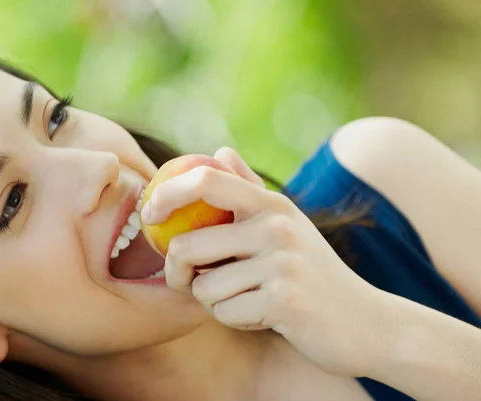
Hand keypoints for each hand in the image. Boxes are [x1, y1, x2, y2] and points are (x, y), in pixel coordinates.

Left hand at [141, 147, 390, 376]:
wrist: (365, 321)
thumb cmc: (314, 270)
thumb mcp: (287, 222)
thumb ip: (249, 187)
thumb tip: (220, 150)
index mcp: (272, 204)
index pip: (206, 180)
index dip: (166, 194)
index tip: (151, 215)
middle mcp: (276, 227)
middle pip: (186, 246)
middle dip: (176, 271)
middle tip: (187, 280)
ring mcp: (281, 264)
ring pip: (203, 288)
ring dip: (213, 301)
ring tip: (244, 298)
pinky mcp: (284, 302)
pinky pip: (226, 313)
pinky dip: (234, 320)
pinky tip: (261, 316)